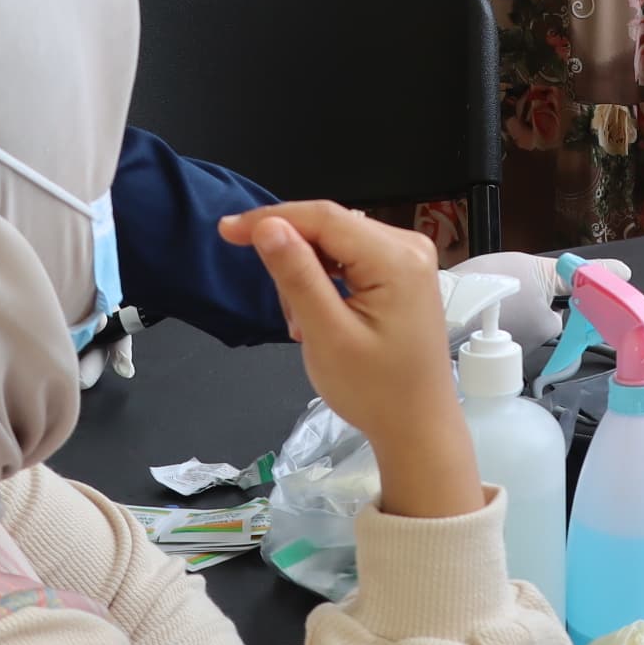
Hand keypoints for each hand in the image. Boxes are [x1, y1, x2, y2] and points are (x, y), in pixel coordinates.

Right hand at [221, 201, 481, 520]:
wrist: (417, 428)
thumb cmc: (376, 391)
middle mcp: (409, 247)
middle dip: (294, 259)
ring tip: (306, 326)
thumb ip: (297, 276)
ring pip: (336, 243)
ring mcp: (409, 260)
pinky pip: (351, 259)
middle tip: (287, 315)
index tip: (226, 230)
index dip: (271, 218)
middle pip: (330, 227)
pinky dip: (326, 282)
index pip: (324, 217)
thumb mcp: (327, 334)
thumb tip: (268, 227)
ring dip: (308, 275)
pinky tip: (320, 318)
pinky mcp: (402, 274)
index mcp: (397, 258)